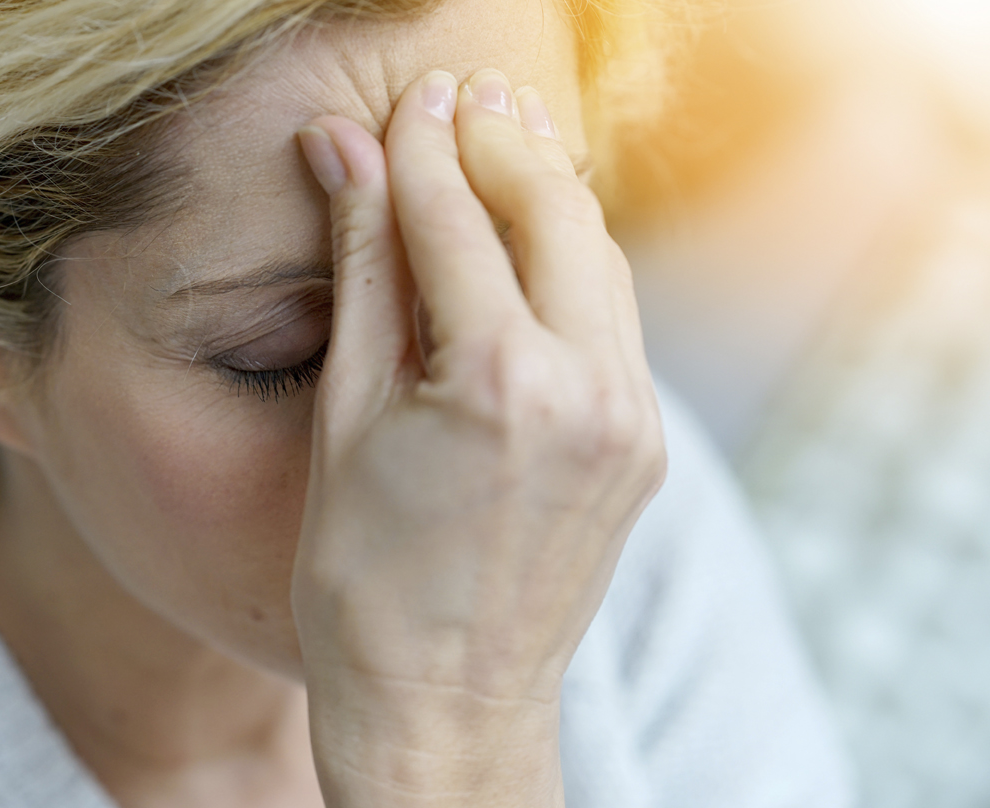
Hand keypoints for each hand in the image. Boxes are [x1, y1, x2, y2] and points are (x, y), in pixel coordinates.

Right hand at [291, 68, 666, 807]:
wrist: (445, 704)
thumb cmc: (366, 584)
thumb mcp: (346, 420)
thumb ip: (362, 276)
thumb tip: (345, 158)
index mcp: (500, 385)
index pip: (456, 223)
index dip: (421, 150)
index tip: (402, 102)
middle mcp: (590, 392)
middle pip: (554, 215)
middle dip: (501, 145)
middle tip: (457, 98)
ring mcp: (632, 422)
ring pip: (600, 260)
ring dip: (546, 196)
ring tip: (494, 144)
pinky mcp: (644, 445)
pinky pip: (615, 320)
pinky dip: (572, 265)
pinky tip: (531, 242)